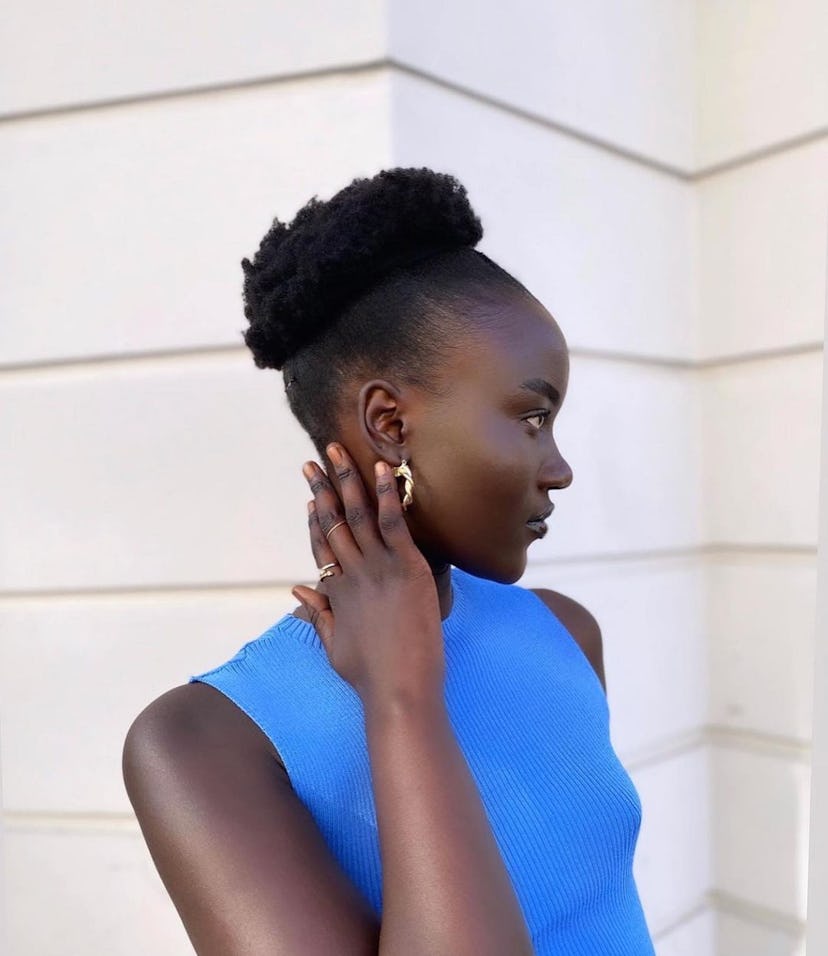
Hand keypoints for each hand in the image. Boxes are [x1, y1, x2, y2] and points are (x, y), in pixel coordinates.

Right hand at [292, 443, 445, 708]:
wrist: (398, 688)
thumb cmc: (370, 675)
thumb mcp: (335, 644)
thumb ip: (318, 614)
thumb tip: (300, 589)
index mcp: (335, 592)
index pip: (320, 546)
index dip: (314, 519)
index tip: (308, 497)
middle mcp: (351, 573)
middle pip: (331, 521)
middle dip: (321, 488)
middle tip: (313, 459)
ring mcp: (377, 567)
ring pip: (357, 514)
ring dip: (346, 479)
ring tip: (338, 450)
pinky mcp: (405, 567)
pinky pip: (393, 521)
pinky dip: (387, 493)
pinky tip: (383, 468)